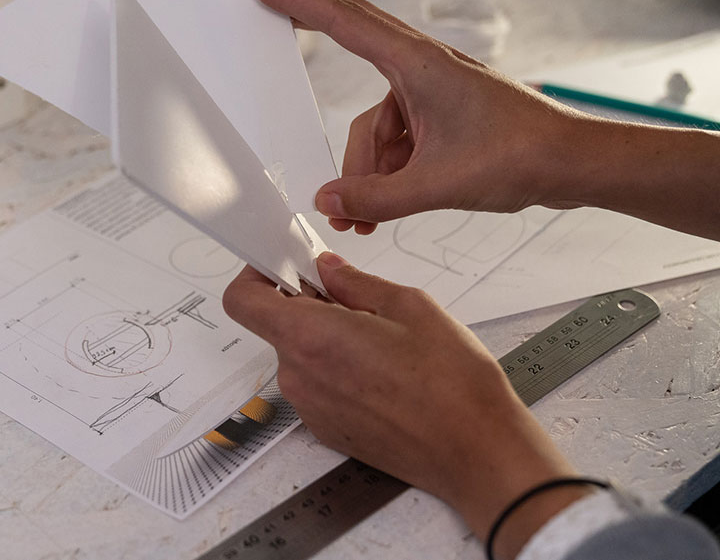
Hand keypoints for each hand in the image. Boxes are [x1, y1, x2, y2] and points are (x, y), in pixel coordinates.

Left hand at [224, 253, 589, 557]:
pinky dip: (336, 370)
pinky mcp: (326, 430)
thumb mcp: (409, 307)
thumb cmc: (453, 384)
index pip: (243, 301)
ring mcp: (310, 409)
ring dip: (325, 339)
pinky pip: (316, 385)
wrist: (476, 453)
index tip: (284, 265)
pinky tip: (382, 373)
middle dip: (306, 305)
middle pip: (276, 326)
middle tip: (354, 298)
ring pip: (300, 355)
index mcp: (312, 338)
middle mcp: (300, 377)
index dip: (256, 276)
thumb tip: (328, 269)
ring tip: (381, 340)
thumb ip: (355, 284)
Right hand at [254, 0, 582, 232]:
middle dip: (322, 93)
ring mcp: (433, 94)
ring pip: (374, 126)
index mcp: (417, 65)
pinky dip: (387, 173)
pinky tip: (385, 208)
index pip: (345, 22)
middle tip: (279, 62)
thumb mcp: (438, 183)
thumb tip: (329, 201)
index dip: (299, 4)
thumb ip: (375, 196)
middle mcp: (422, 70)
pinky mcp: (443, 117)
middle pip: (354, 61)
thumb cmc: (522, 153)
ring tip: (363, 215)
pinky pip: (396, 141)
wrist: (573, 163)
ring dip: (366, 171)